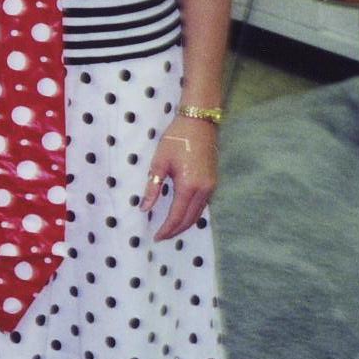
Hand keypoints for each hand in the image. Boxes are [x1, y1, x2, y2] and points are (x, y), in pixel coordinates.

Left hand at [141, 114, 217, 241]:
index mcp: (189, 186)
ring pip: (198, 214)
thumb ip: (152, 187)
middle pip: (189, 220)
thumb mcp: (159, 162)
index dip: (166, 229)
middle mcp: (203, 190)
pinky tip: (182, 214)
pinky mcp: (214, 182)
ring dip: (185, 224)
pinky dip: (192, 214)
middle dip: (175, 231)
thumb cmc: (176, 139)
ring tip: (170, 229)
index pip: (176, 216)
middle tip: (162, 236)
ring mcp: (211, 186)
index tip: (156, 237)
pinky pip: (203, 205)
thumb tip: (144, 208)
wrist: (199, 122)